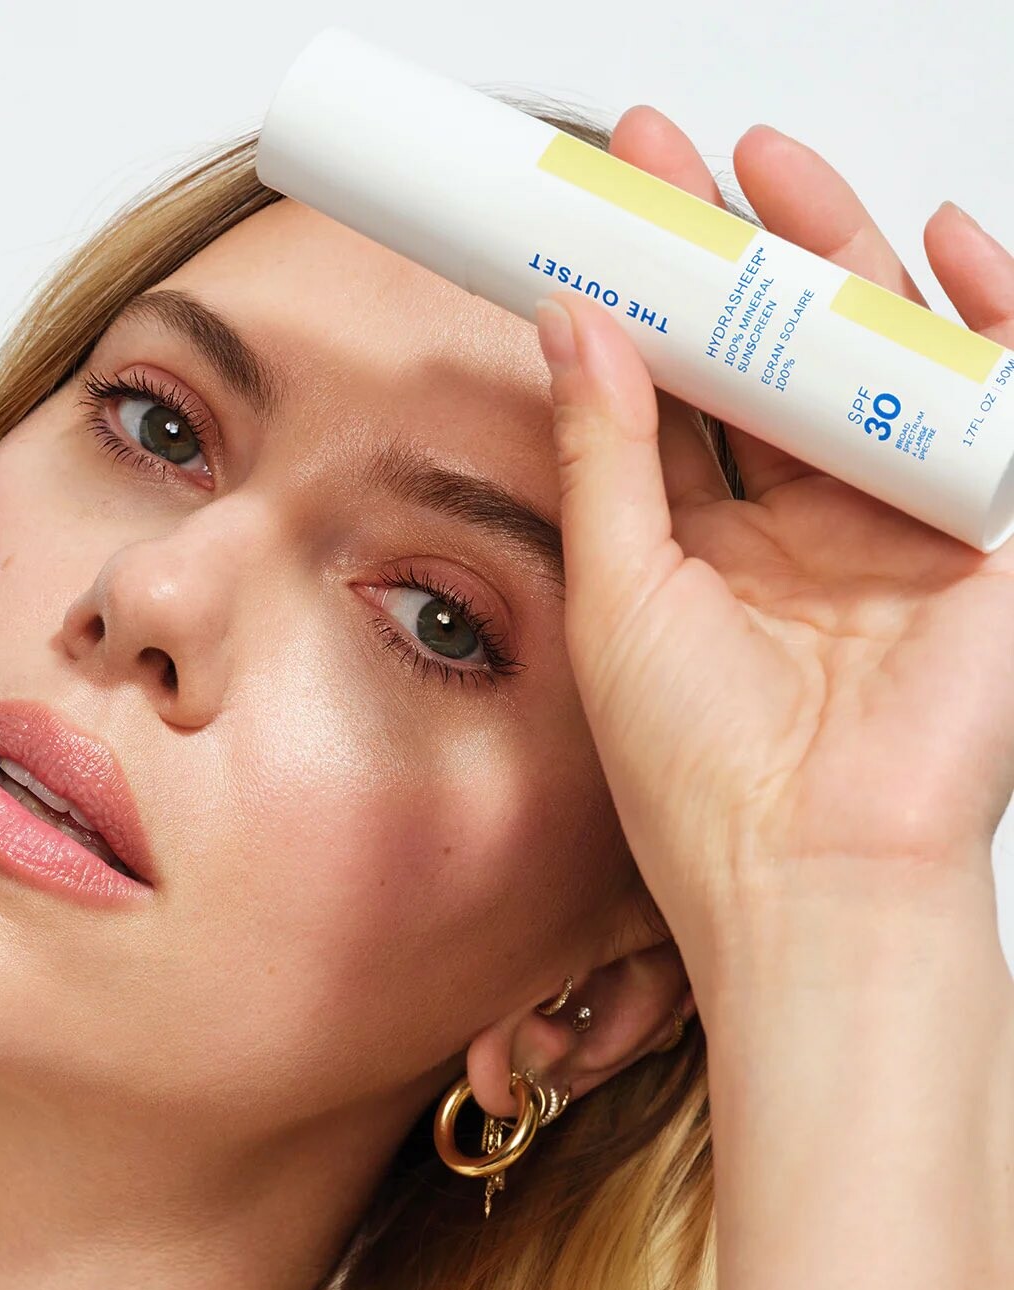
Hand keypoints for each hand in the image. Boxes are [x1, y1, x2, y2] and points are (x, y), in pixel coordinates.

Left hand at [536, 110, 1013, 989]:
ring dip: (831, 261)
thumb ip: (603, 456)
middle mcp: (798, 533)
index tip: (606, 209)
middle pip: (768, 360)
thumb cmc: (702, 774)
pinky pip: (992, 401)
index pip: (677, 395)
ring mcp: (891, 528)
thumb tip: (572, 326)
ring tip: (772, 172)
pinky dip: (983, 320)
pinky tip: (941, 249)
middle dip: (730, 255)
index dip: (648, 299)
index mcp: (703, 553)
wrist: (812, 872)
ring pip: (869, 362)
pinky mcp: (980, 535)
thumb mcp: (617, 594)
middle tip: (678, 162)